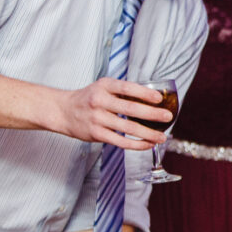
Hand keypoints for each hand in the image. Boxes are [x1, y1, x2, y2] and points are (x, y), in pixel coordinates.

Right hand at [51, 78, 168, 148]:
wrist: (63, 111)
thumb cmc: (88, 98)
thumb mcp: (103, 87)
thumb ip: (123, 91)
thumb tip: (153, 98)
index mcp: (104, 86)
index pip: (127, 88)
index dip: (144, 93)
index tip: (160, 98)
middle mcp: (99, 101)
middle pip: (130, 109)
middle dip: (152, 114)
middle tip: (168, 117)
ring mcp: (97, 119)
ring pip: (127, 128)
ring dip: (148, 133)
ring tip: (162, 136)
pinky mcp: (96, 134)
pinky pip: (120, 141)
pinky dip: (136, 144)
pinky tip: (148, 144)